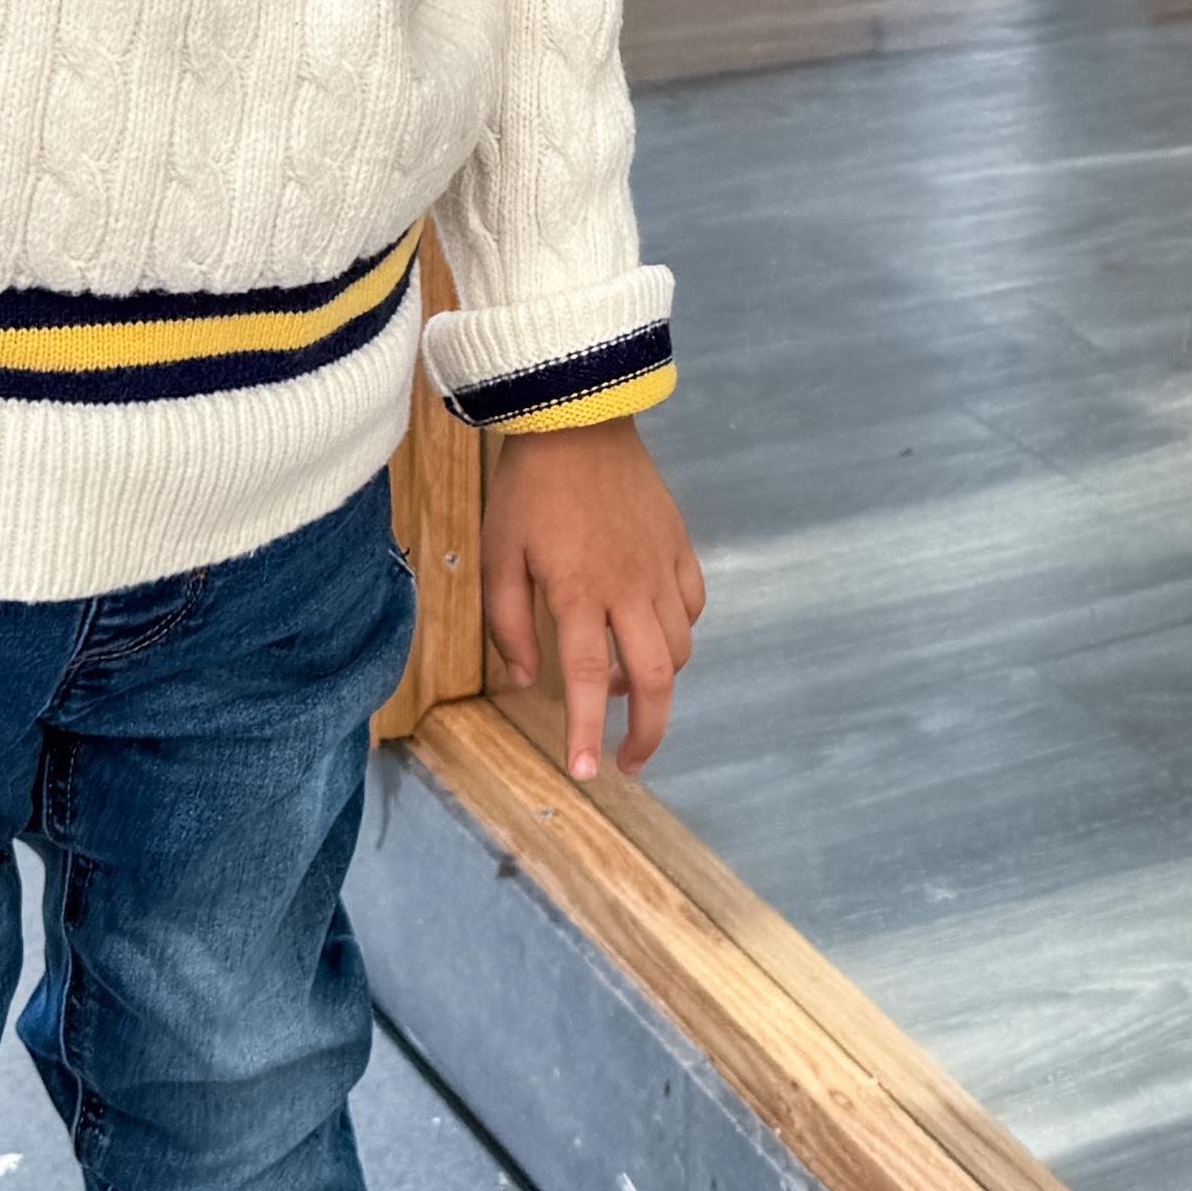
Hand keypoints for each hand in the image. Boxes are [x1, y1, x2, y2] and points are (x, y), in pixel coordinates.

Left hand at [483, 424, 705, 780]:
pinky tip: (650, 632)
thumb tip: (525, 680)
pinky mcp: (678, 544)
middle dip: (648, 731)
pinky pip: (691, 605)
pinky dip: (677, 633)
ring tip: (621, 684)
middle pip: (655, 677)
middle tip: (631, 759)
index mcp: (578, 592)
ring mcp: (660, 565)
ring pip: (678, 646)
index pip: (587, 679)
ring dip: (655, 680)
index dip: (587, 732)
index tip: (587, 773)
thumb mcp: (500, 554)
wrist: (578, 416)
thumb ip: (510, 623)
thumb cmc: (529, 487)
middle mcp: (629, 587)